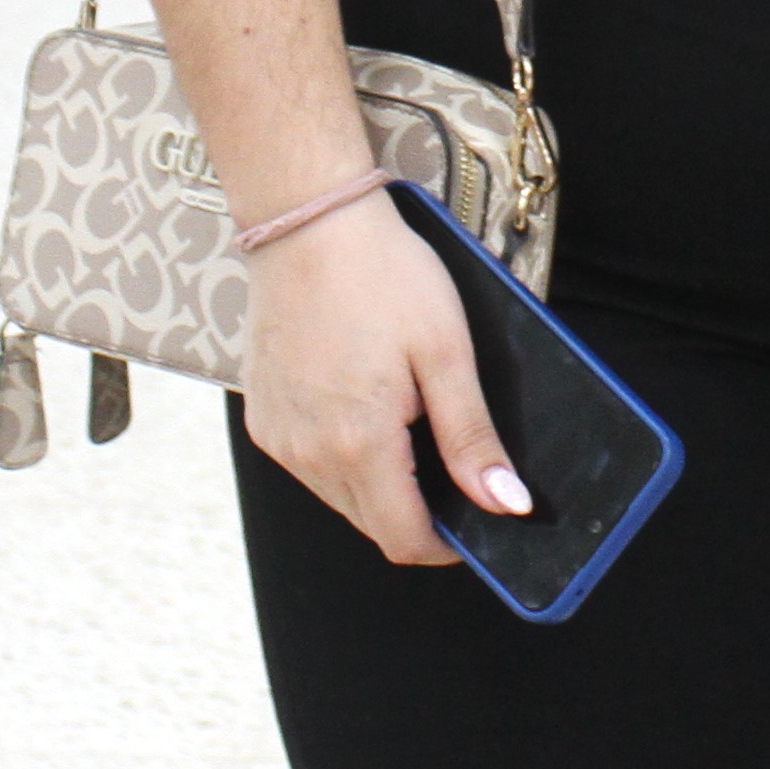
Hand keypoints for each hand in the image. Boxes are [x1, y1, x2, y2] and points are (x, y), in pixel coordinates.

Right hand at [238, 188, 530, 565]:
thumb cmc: (382, 275)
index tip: (477, 521)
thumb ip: (472, 437)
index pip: (404, 539)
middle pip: (372, 522)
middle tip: (452, 456)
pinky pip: (310, 463)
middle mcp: (307, 454)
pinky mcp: (262, 417)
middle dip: (418, 509)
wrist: (308, 222)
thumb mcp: (446, 352)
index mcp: (357, 444)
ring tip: (408, 415)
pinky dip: (343, 454)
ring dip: (380, 481)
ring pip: (340, 496)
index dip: (447, 546)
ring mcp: (278, 437)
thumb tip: (506, 505)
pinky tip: (366, 403)